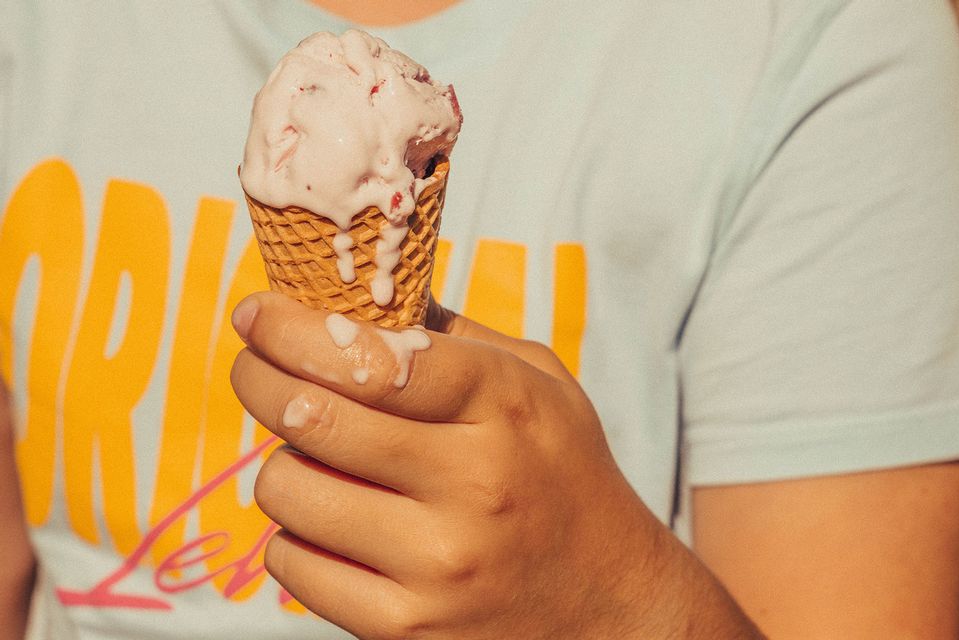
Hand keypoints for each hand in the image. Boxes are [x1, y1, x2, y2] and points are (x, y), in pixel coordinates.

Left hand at [230, 292, 722, 638]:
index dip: (292, 328)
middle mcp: (471, 484)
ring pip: (287, 491)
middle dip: (259, 378)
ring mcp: (436, 564)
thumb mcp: (540, 384)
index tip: (256, 314)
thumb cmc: (565, 477)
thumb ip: (456, 337)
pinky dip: (296, 534)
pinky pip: (291, 566)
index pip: (371, 357)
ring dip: (284, 463)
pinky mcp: (404, 628)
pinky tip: (335, 523)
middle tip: (256, 368)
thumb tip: (358, 299)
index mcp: (503, 406)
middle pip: (310, 415)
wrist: (612, 605)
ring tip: (315, 459)